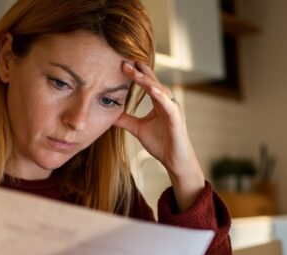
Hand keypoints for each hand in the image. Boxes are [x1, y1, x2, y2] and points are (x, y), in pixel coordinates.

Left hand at [115, 62, 204, 210]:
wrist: (174, 161)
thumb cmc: (160, 144)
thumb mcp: (137, 129)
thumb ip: (125, 119)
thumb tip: (109, 114)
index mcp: (158, 102)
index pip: (147, 82)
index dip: (136, 72)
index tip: (121, 63)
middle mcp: (166, 102)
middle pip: (153, 81)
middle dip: (139, 71)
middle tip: (124, 61)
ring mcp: (173, 108)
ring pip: (160, 89)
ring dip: (147, 80)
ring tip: (134, 71)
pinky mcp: (177, 118)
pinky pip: (169, 104)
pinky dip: (161, 96)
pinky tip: (152, 89)